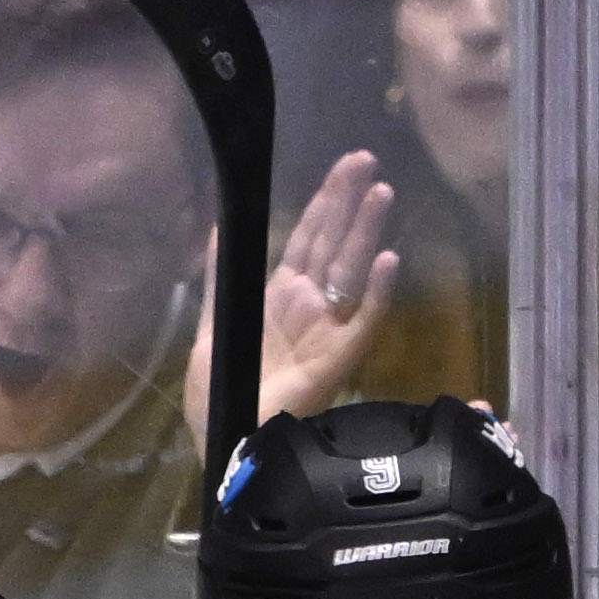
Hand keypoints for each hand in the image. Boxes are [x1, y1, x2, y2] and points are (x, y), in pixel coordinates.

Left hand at [208, 147, 399, 435]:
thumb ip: (220, 279)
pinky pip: (363, 322)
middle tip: (368, 162)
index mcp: (281, 293)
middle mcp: (309, 305)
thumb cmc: (220, 389)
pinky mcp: (338, 359)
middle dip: (350, 202)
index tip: (347, 166)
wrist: (226, 436)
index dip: (327, 200)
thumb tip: (219, 228)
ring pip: (351, 271)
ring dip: (366, 233)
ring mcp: (327, 329)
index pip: (310, 235)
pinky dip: (375, 294)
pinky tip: (387, 262)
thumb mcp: (211, 325)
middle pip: (334, 243)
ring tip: (382, 194)